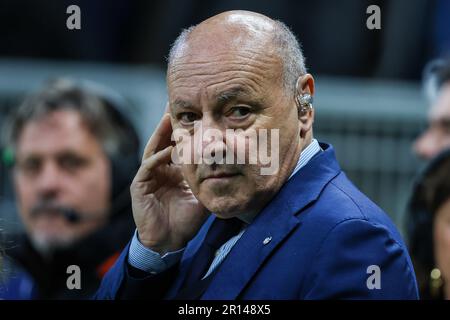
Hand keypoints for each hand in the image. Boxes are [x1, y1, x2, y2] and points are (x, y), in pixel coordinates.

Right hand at [130, 113, 208, 253]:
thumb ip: (213, 179)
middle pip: (164, 140)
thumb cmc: (186, 218)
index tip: (195, 112)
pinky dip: (159, 157)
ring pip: (154, 148)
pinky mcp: (140, 186)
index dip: (185, 129)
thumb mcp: (203, 194)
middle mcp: (160, 169)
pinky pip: (149, 167)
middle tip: (177, 103)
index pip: (177, 144)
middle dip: (170, 122)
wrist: (170, 240)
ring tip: (170, 116)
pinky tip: (169, 148)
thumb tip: (233, 166)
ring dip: (161, 133)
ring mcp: (149, 176)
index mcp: (173, 170)